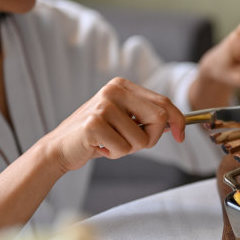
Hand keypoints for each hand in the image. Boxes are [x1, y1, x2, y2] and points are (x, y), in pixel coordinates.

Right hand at [43, 77, 184, 172]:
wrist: (59, 148)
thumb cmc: (97, 137)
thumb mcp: (125, 121)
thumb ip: (147, 117)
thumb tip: (176, 124)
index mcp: (123, 86)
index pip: (163, 102)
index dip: (178, 120)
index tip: (180, 136)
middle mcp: (114, 90)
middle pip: (159, 117)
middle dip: (152, 138)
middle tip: (133, 144)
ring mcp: (103, 105)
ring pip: (142, 138)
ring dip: (129, 149)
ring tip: (110, 143)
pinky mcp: (94, 123)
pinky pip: (123, 148)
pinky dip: (114, 154)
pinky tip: (99, 147)